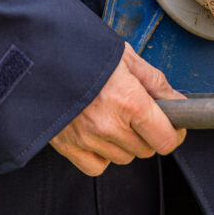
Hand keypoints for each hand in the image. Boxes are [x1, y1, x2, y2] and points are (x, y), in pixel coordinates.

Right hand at [50, 44, 186, 175]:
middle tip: (138, 113)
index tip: (173, 126)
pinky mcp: (67, 146)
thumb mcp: (124, 55)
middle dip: (148, 133)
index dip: (174, 132)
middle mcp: (108, 124)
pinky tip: (99, 134)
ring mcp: (86, 138)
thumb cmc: (79, 49)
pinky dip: (102, 155)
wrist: (36, 53)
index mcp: (127, 99)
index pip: (165, 138)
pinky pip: (97, 166)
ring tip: (113, 116)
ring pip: (124, 158)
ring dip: (125, 143)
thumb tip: (177, 101)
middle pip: (146, 149)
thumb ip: (154, 81)